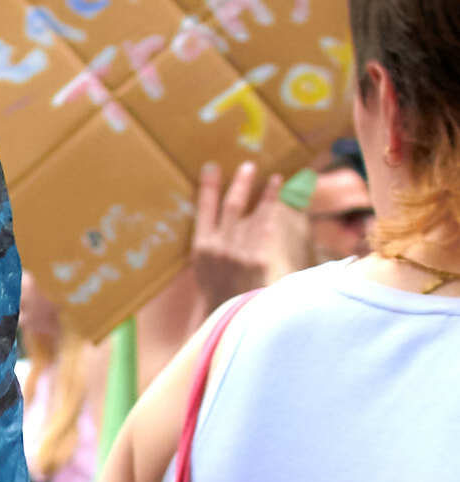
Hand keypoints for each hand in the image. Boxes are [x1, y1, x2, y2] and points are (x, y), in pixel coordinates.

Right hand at [187, 159, 287, 311]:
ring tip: (273, 177)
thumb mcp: (204, 268)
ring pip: (252, 213)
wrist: (230, 315)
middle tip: (248, 166)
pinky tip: (281, 196)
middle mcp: (218, 247)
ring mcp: (237, 252)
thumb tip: (226, 218)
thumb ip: (212, 243)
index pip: (204, 210)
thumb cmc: (217, 291)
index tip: (212, 168)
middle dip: (239, 184)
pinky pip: (266, 227)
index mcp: (201, 248)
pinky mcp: (257, 258)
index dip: (208, 187)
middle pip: (230, 207)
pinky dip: (272, 209)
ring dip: (263, 192)